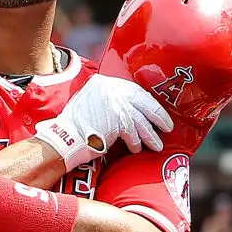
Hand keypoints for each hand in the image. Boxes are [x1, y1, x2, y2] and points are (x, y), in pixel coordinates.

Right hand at [34, 73, 173, 169]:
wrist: (64, 137)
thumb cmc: (74, 125)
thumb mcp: (88, 101)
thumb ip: (106, 100)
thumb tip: (126, 108)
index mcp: (102, 82)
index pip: (133, 90)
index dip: (147, 103)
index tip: (155, 112)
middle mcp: (110, 89)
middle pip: (142, 102)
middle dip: (157, 116)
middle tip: (167, 127)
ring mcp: (115, 104)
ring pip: (141, 120)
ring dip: (149, 135)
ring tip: (156, 144)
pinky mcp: (118, 121)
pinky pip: (133, 133)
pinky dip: (136, 142)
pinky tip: (137, 148)